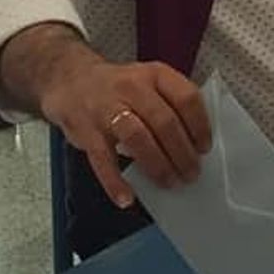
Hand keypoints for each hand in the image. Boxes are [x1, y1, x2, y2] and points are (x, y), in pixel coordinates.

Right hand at [37, 52, 211, 209]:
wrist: (69, 80)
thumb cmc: (119, 88)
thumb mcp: (147, 82)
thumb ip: (169, 104)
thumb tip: (194, 145)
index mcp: (154, 74)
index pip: (186, 97)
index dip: (199, 125)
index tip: (205, 148)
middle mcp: (132, 87)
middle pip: (164, 121)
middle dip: (182, 153)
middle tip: (191, 174)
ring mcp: (107, 109)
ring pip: (137, 137)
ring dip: (158, 165)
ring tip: (170, 183)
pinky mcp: (86, 131)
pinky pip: (102, 159)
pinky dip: (115, 181)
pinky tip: (127, 198)